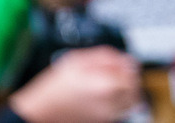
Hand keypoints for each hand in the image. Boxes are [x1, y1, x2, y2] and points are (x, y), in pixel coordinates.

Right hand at [8, 46, 141, 122]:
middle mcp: (110, 105)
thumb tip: (124, 59)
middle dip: (130, 80)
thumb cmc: (53, 89)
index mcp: (106, 87)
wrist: (39, 112)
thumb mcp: (77, 61)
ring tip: (112, 85)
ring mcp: (106, 117)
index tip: (123, 62)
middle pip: (135, 91)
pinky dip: (117, 103)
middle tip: (119, 73)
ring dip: (126, 93)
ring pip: (130, 104)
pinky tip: (103, 96)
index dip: (129, 65)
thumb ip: (105, 57)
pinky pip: (119, 112)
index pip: (133, 75)